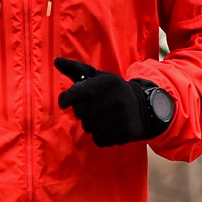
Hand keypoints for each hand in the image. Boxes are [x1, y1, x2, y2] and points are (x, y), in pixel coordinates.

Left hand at [53, 57, 167, 147]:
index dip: (66, 100)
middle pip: (79, 113)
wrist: (144, 107)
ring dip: (93, 124)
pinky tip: (111, 127)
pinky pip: (99, 140)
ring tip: (106, 116)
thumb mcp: (98, 77)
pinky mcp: (122, 133)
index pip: (71, 96)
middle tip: (96, 107)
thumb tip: (56, 61)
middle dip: (84, 111)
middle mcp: (110, 100)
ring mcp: (117, 118)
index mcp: (102, 83)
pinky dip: (102, 136)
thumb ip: (76, 70)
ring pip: (88, 128)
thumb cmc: (113, 91)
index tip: (67, 101)